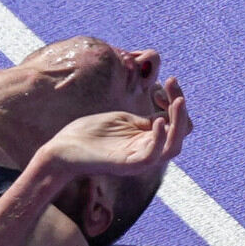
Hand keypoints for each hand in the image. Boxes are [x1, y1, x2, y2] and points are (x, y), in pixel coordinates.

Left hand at [36, 79, 191, 184]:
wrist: (62, 149)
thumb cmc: (89, 134)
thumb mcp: (123, 121)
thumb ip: (144, 121)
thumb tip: (164, 113)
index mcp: (147, 141)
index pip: (175, 124)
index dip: (177, 102)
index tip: (170, 80)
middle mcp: (147, 152)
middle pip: (179, 136)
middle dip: (182, 110)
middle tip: (172, 84)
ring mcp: (137, 161)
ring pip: (172, 149)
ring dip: (179, 124)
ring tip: (177, 101)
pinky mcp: (125, 165)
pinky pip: (151, 157)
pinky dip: (160, 140)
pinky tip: (159, 121)